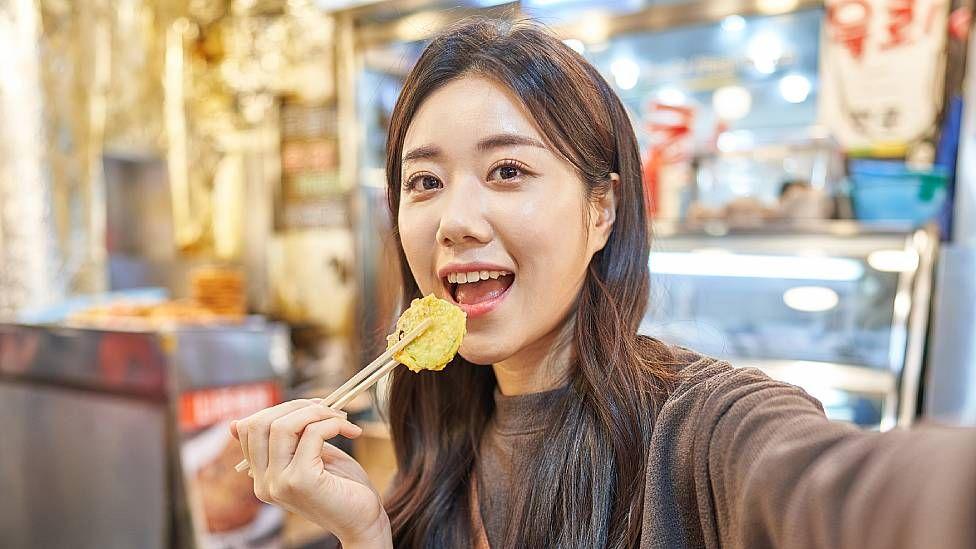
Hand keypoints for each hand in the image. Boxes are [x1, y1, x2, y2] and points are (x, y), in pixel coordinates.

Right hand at [231, 399, 390, 546]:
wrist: (364, 521)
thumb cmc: (343, 487)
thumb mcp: (311, 455)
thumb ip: (291, 437)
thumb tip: (240, 421)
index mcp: (262, 476)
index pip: (248, 429)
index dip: (281, 409)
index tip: (313, 409)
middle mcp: (264, 483)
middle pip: (260, 423)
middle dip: (297, 406)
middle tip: (330, 409)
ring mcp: (279, 483)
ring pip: (283, 426)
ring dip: (317, 412)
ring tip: (342, 418)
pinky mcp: (301, 481)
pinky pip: (312, 434)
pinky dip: (334, 424)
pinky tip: (353, 432)